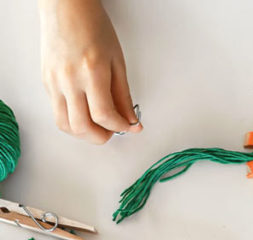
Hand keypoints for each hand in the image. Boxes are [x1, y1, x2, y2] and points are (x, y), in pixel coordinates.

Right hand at [39, 0, 140, 143]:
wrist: (66, 8)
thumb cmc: (93, 27)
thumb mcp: (117, 61)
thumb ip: (124, 95)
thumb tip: (131, 120)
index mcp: (91, 72)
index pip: (104, 115)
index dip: (119, 127)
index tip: (129, 126)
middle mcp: (69, 79)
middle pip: (81, 126)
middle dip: (100, 137)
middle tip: (113, 132)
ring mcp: (53, 81)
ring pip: (64, 124)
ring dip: (83, 133)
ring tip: (99, 127)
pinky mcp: (45, 81)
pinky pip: (57, 111)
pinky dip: (73, 119)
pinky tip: (85, 113)